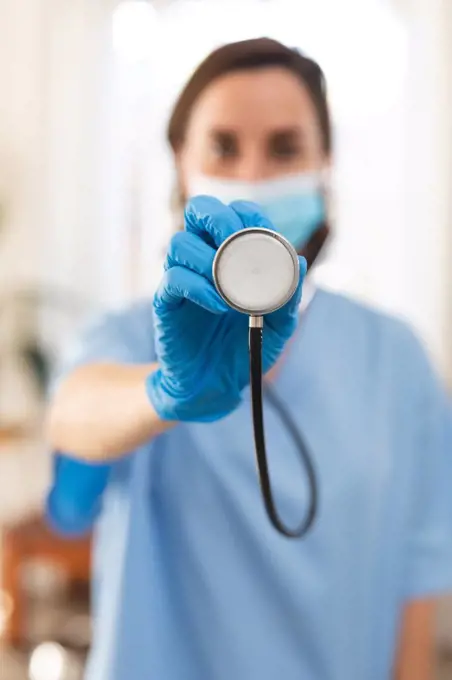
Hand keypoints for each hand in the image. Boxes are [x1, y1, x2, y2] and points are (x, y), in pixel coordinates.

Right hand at [146, 196, 305, 421]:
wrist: (215, 385)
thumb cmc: (244, 347)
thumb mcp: (278, 325)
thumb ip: (288, 295)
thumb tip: (299, 260)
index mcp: (229, 256)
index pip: (230, 212)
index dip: (246, 213)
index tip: (264, 234)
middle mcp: (202, 260)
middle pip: (197, 210)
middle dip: (218, 218)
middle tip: (237, 242)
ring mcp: (181, 279)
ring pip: (179, 243)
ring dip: (207, 258)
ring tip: (228, 286)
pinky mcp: (166, 304)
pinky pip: (173, 280)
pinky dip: (198, 287)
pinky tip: (219, 305)